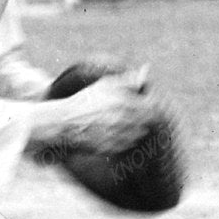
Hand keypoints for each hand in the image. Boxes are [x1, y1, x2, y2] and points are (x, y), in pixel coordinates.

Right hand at [27, 71, 153, 157]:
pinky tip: (121, 133)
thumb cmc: (86, 100)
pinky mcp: (111, 147)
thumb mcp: (105, 84)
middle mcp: (122, 119)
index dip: (153, 105)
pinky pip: (128, 145)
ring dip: (138, 129)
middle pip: (147, 121)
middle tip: (141, 114)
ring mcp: (116, 135)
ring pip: (139, 134)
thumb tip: (145, 71)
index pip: (151, 106)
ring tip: (129, 123)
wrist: (65, 122)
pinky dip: (128, 140)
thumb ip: (128, 79)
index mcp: (123, 102)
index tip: (150, 103)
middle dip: (147, 117)